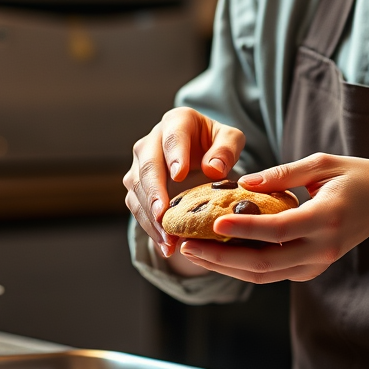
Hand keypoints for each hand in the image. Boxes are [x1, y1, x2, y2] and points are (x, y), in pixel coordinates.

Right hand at [123, 108, 245, 264]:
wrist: (201, 153)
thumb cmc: (217, 145)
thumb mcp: (230, 140)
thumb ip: (226, 149)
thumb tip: (213, 169)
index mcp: (176, 122)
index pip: (173, 137)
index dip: (175, 155)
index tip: (180, 175)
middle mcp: (151, 142)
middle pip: (148, 166)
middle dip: (155, 192)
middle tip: (163, 215)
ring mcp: (140, 165)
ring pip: (138, 191)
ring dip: (151, 217)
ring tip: (168, 239)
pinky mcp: (137, 188)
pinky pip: (138, 209)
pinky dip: (151, 228)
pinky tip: (165, 245)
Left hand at [177, 152, 368, 303]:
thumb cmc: (357, 176)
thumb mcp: (323, 163)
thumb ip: (282, 174)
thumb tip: (243, 184)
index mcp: (326, 218)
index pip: (276, 230)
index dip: (242, 230)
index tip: (211, 223)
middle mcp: (322, 249)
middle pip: (262, 264)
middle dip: (220, 257)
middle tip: (186, 244)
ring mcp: (317, 264)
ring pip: (263, 275)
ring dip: (225, 266)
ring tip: (192, 250)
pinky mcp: (311, 269)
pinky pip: (271, 273)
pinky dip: (241, 267)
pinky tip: (217, 253)